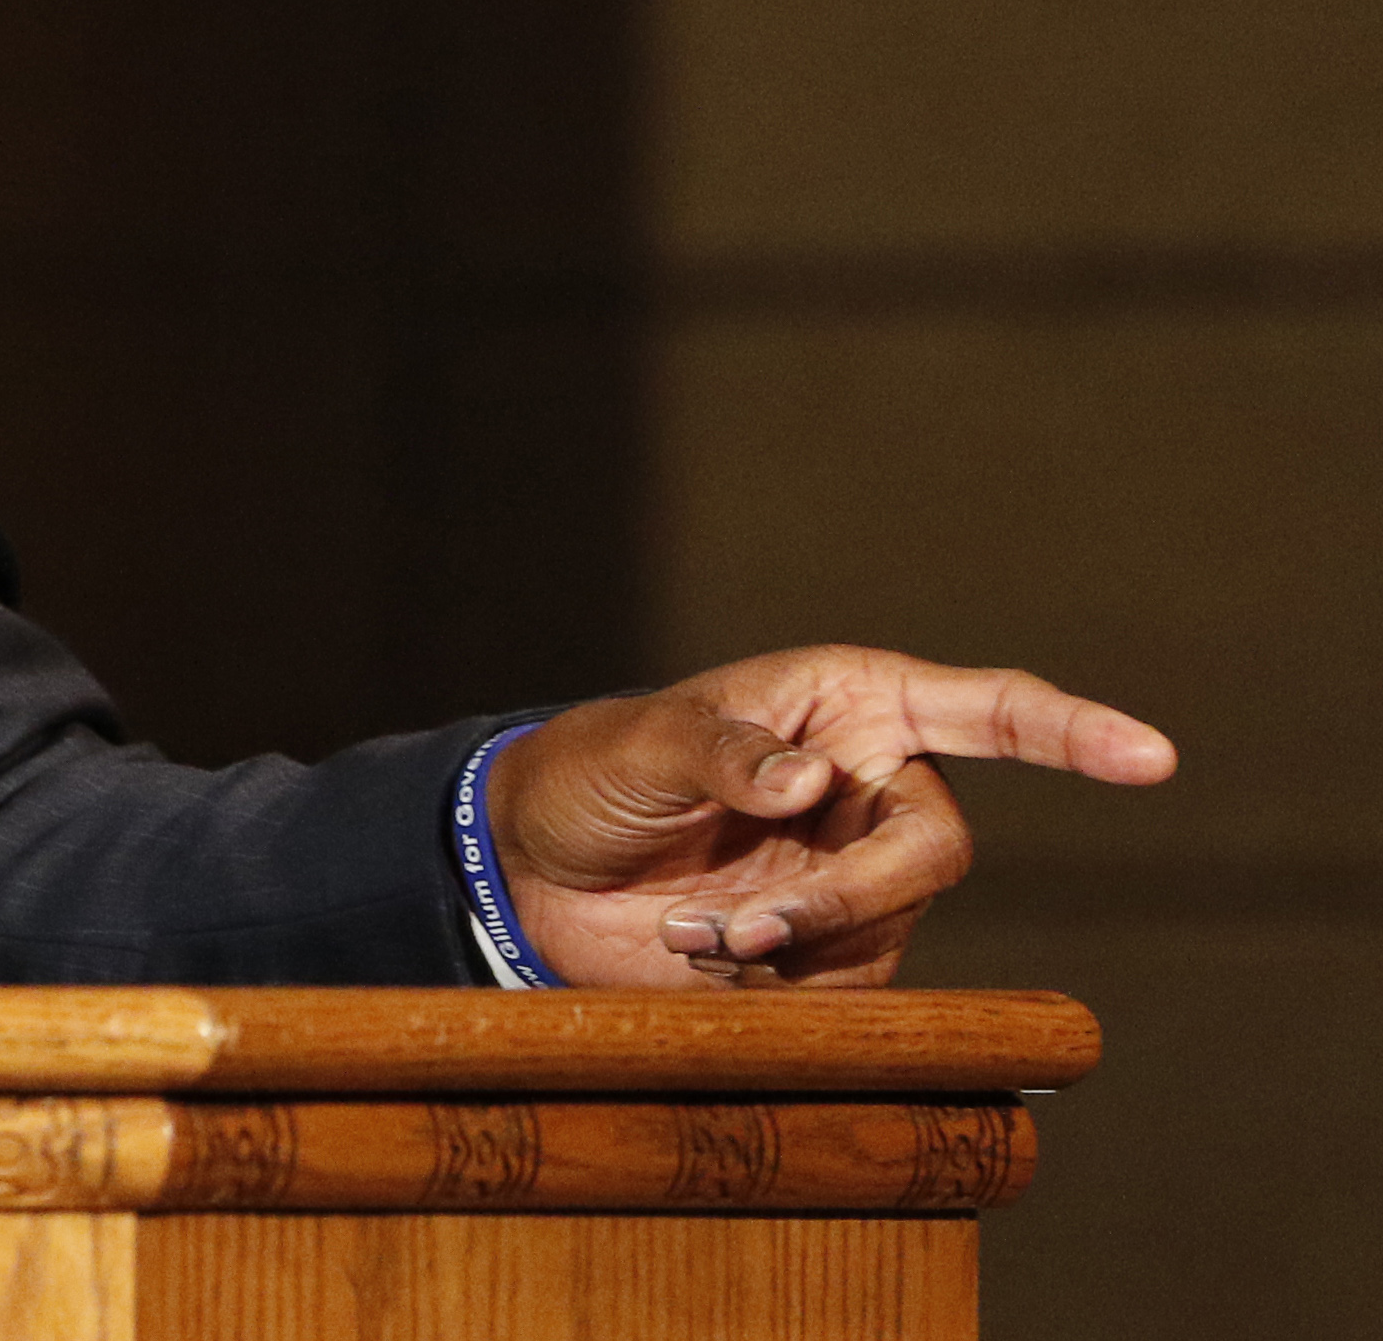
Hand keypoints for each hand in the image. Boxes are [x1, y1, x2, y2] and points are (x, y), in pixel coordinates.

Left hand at [489, 645, 1175, 987]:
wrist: (535, 868)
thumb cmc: (593, 770)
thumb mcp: (645, 742)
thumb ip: (726, 750)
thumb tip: (815, 779)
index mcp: (853, 704)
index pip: (989, 711)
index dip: (1074, 733)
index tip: (1154, 758)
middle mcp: (876, 786)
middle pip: (934, 852)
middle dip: (846, 897)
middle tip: (746, 925)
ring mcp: (862, 874)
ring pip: (889, 927)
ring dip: (791, 943)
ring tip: (688, 930)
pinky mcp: (837, 953)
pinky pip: (852, 985)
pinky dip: (779, 982)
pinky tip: (703, 954)